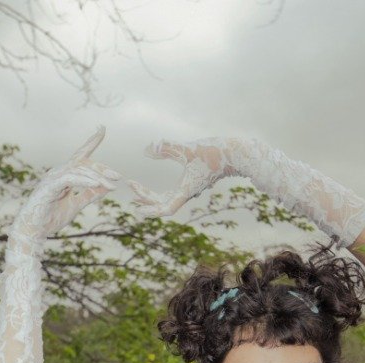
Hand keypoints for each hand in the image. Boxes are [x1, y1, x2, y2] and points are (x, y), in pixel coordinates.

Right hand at [10, 126, 121, 249]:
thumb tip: (106, 186)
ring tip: (111, 185)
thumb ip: (90, 195)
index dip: (91, 142)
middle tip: (118, 177)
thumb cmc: (52, 217)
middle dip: (102, 169)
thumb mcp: (77, 204)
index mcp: (64, 175)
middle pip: (83, 163)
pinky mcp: (50, 187)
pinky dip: (85, 181)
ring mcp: (53, 178)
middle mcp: (58, 172)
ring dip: (97, 178)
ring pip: (79, 170)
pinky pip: (70, 179)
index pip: (80, 156)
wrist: (35, 230)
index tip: (102, 129)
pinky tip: (97, 184)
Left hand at [128, 137, 255, 215]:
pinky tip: (152, 187)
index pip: (166, 208)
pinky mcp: (192, 184)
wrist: (234, 154)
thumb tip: (145, 150)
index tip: (137, 207)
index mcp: (186, 190)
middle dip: (146, 198)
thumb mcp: (187, 149)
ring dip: (152, 196)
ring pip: (168, 199)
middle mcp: (187, 193)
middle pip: (163, 204)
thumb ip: (166, 148)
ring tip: (136, 188)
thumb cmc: (213, 152)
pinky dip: (161, 193)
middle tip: (131, 186)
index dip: (151, 210)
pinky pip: (173, 193)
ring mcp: (190, 189)